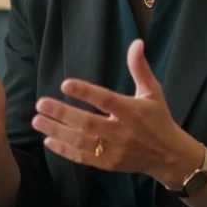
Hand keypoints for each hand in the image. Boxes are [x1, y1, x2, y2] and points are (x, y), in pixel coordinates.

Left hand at [33, 39, 202, 186]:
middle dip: (62, 113)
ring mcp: (114, 150)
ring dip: (57, 131)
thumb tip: (136, 43)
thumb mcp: (153, 92)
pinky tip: (48, 141)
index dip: (85, 92)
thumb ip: (140, 69)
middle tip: (41, 103)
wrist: (169, 156)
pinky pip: (82, 158)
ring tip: (37, 120)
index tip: (65, 84)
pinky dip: (64, 150)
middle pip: (87, 123)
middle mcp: (122, 132)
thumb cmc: (158, 119)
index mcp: (132, 112)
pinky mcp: (108, 164)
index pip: (106, 100)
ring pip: (81, 142)